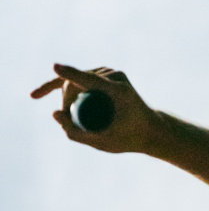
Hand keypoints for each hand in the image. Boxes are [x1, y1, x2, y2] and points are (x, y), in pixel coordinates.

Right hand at [30, 64, 159, 153]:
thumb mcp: (103, 142)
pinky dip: (73, 88)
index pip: (89, 80)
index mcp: (119, 92)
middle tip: (68, 121)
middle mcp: (116, 77)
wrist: (152, 129)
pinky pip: (84, 78)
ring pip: (78, 80)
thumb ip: (75, 133)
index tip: (56, 67)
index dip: (71, 74)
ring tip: (75, 115)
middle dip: (66, 100)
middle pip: (76, 83)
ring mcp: (112, 73)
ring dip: (69, 96)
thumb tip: (54, 113)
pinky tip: (70, 101)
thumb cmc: (129, 138)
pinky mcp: (109, 73)